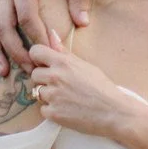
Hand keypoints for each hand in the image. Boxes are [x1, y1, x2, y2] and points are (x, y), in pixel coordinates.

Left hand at [25, 37, 147, 145]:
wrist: (113, 112)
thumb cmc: (102, 87)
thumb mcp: (84, 65)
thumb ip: (64, 52)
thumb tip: (51, 34)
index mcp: (63, 62)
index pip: (35, 52)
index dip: (38, 58)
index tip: (45, 64)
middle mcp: (55, 77)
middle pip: (34, 74)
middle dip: (44, 79)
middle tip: (60, 85)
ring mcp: (53, 96)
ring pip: (38, 93)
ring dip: (48, 96)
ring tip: (66, 98)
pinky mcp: (53, 113)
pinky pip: (43, 110)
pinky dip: (52, 111)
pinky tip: (66, 109)